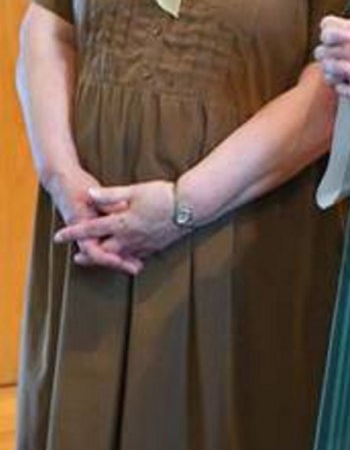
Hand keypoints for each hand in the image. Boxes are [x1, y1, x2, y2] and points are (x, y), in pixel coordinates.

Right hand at [46, 167, 140, 274]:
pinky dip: (118, 245)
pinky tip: (134, 247)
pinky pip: (106, 241)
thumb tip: (124, 207)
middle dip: (118, 262)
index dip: (107, 258)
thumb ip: (107, 203)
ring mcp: (89, 232)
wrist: (63, 180)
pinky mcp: (95, 228)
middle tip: (136, 268)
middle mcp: (84, 233)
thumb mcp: (92, 194)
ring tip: (138, 262)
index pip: (92, 250)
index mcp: (80, 227)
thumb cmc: (77, 185)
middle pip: (101, 254)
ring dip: (120, 256)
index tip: (120, 262)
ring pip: (105, 249)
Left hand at [54, 180, 177, 269]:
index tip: (58, 237)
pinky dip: (127, 258)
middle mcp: (130, 237)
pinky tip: (128, 256)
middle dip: (90, 255)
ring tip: (100, 259)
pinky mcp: (156, 246)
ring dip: (108, 258)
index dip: (73, 232)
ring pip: (120, 256)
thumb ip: (110, 195)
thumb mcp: (135, 190)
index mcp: (122, 222)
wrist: (191, 206)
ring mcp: (144, 244)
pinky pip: (137, 256)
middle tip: (77, 258)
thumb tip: (90, 194)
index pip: (91, 229)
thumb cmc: (163, 195)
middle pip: (103, 251)